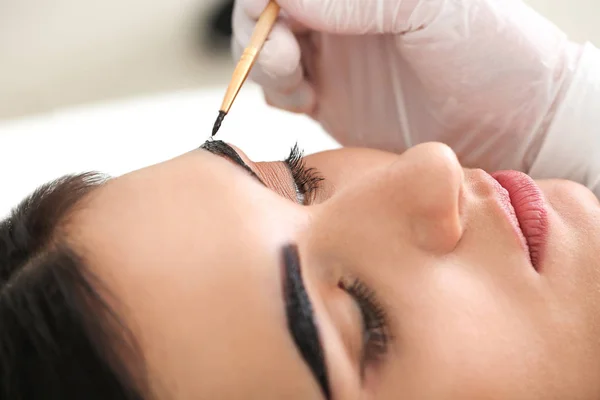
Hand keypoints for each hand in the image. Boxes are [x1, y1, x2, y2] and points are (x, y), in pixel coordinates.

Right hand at [232, 0, 582, 171]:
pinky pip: (280, 89)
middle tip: (285, 58)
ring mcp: (334, 55)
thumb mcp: (432, 9)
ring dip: (265, 64)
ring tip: (297, 83)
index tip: (274, 16)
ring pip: (265, 48)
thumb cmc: (492, 55)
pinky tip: (304, 100)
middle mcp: (343, 16)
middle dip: (260, 31)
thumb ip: (359, 1)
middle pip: (267, 10)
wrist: (514, 125)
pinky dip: (276, 92)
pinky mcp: (330, 98)